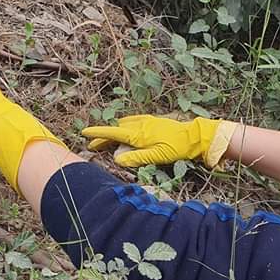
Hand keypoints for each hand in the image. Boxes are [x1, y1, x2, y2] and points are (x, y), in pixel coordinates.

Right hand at [82, 115, 235, 168]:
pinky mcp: (153, 120)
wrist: (195, 135)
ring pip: (123, 126)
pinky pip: (133, 121)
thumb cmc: (177, 148)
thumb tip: (117, 159)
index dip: (97, 134)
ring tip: (105, 140)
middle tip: (92, 145)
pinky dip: (124, 126)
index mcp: (138, 135)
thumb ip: (137, 158)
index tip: (84, 134)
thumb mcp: (157, 157)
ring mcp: (146, 121)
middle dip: (103, 137)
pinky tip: (125, 128)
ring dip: (113, 132)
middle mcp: (139, 125)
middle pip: (115, 131)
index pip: (112, 134)